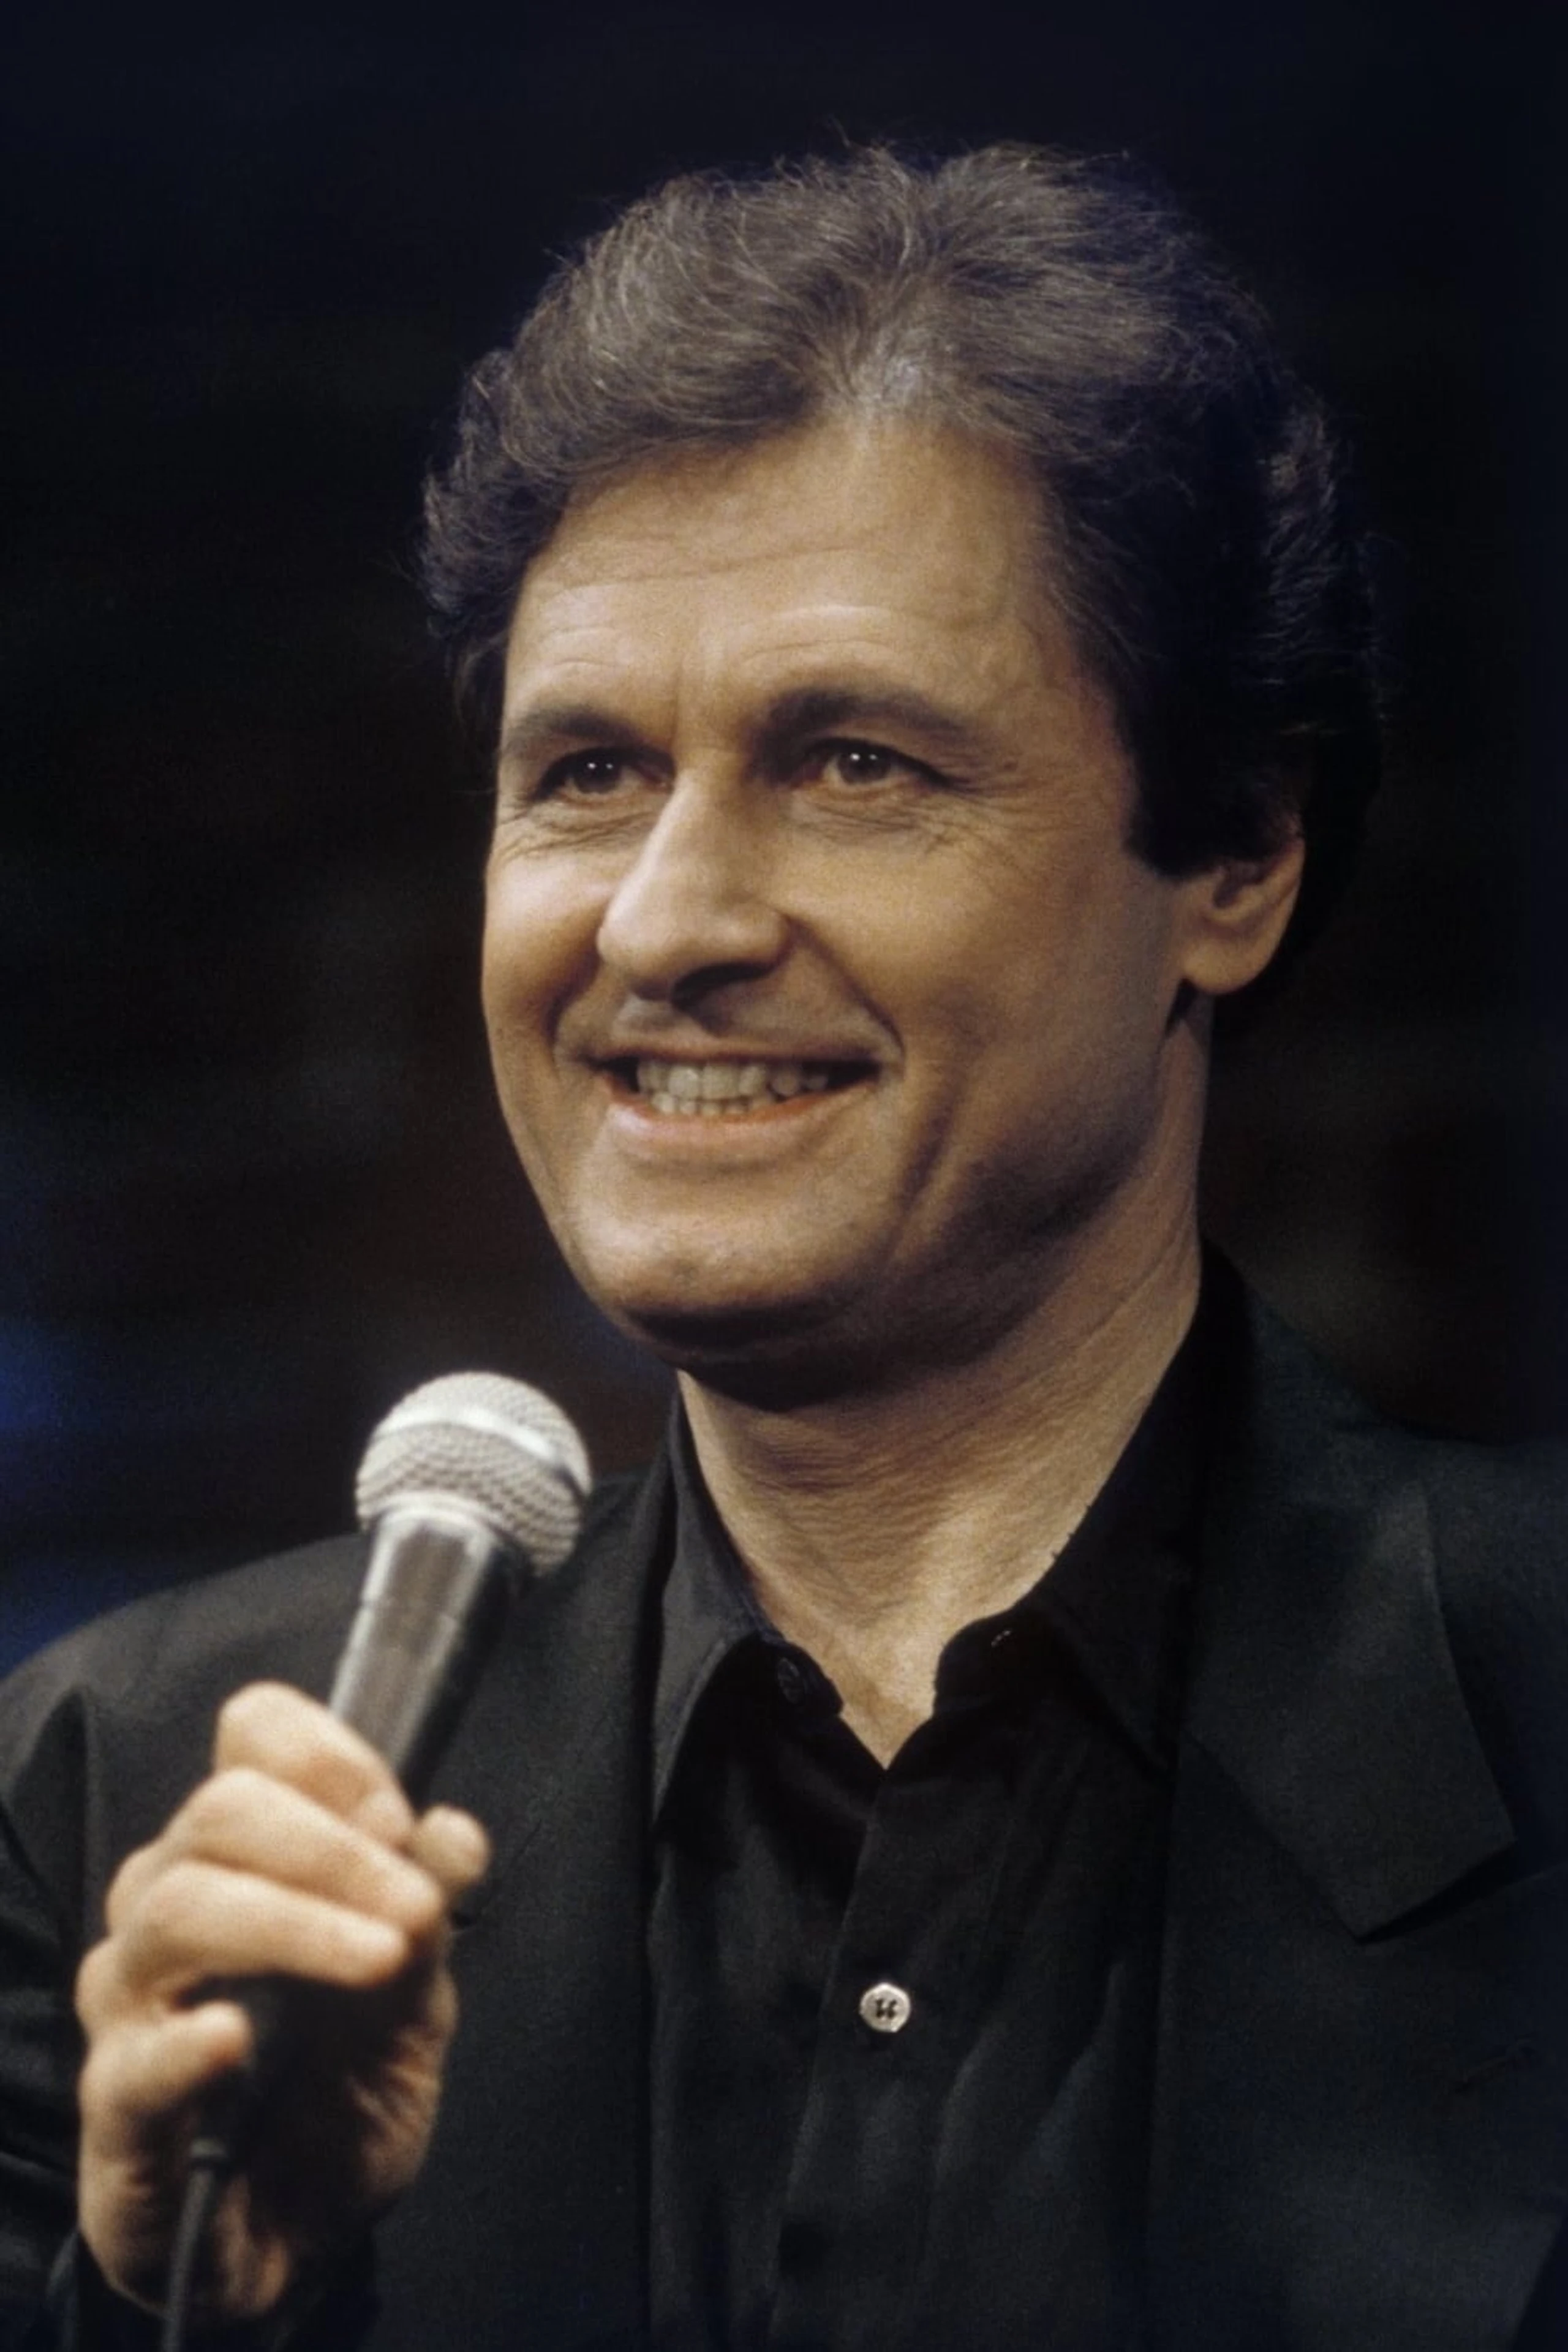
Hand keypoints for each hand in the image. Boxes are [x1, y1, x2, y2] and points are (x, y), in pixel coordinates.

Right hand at [73, 1681, 490, 2322]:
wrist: (299, 2233)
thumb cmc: (340, 2089)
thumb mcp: (415, 1993)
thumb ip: (431, 1908)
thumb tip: (455, 1833)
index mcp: (240, 1851)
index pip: (254, 1734)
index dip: (329, 1757)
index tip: (396, 1818)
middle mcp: (169, 1901)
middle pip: (222, 1810)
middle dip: (333, 1848)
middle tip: (413, 1910)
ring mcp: (133, 2002)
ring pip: (179, 1908)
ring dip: (294, 1923)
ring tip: (379, 1960)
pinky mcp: (117, 2109)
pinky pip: (134, 2060)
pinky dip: (188, 2043)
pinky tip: (235, 2039)